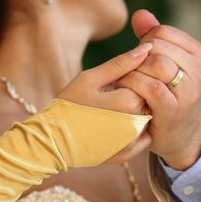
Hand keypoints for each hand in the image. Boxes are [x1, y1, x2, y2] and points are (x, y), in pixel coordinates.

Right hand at [58, 43, 153, 162]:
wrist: (52, 141)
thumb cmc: (69, 104)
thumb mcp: (91, 78)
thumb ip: (122, 63)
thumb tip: (148, 46)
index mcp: (127, 102)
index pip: (146, 81)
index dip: (130, 79)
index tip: (112, 83)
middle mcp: (133, 125)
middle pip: (148, 101)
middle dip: (134, 95)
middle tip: (109, 98)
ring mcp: (131, 143)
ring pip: (146, 119)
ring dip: (134, 112)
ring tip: (110, 112)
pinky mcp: (127, 155)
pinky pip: (143, 138)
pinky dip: (135, 130)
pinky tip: (115, 126)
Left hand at [117, 10, 200, 169]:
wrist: (180, 135)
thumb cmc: (168, 95)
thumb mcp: (165, 65)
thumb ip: (153, 38)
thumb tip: (140, 13)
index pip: (162, 32)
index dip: (143, 42)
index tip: (139, 60)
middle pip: (156, 46)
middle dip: (136, 58)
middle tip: (129, 72)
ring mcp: (190, 90)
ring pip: (155, 63)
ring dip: (133, 71)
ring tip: (126, 81)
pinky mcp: (175, 108)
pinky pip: (150, 86)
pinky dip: (132, 85)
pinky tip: (126, 91)